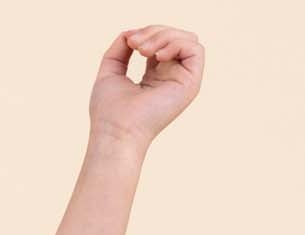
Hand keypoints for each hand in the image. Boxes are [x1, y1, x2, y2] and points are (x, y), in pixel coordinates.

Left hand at [91, 26, 203, 147]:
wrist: (115, 134)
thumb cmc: (109, 112)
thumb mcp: (110, 70)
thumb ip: (120, 49)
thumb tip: (130, 32)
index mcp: (154, 75)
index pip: (161, 41)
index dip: (147, 33)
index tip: (128, 41)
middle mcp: (171, 77)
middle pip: (174, 36)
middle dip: (154, 31)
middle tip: (134, 44)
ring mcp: (182, 81)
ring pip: (186, 39)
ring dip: (163, 36)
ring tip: (143, 50)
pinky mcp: (191, 84)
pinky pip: (195, 49)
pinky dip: (176, 44)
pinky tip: (158, 56)